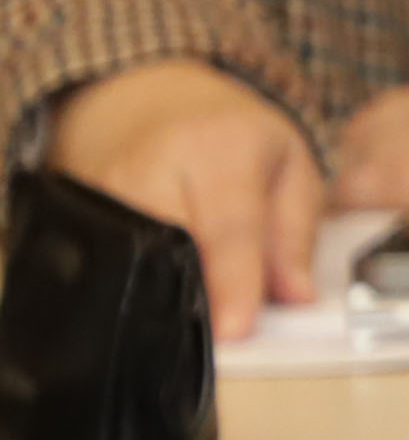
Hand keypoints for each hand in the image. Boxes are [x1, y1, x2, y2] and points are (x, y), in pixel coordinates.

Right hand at [48, 59, 327, 338]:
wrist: (150, 100)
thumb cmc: (232, 137)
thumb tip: (295, 296)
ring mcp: (107, 186)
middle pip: (176, 248)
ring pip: (138, 258)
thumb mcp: (291, 167)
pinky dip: (141, 283)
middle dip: (203, 298)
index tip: (236, 329)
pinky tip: (166, 297)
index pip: (228, 227)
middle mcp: (156, 163)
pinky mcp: (81, 205)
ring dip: (170, 295)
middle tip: (227, 338)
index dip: (232, 283)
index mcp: (223, 146)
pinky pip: (113, 257)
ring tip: (203, 318)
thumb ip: (296, 234)